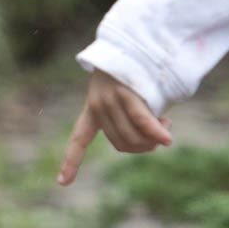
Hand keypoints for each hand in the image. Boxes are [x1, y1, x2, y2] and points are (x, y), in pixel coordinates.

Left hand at [57, 69, 172, 185]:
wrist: (130, 44)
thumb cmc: (134, 76)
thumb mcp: (125, 100)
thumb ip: (133, 122)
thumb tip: (154, 143)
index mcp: (92, 110)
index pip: (78, 139)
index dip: (71, 162)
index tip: (61, 183)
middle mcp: (97, 106)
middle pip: (122, 144)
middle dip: (145, 146)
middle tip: (162, 135)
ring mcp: (109, 100)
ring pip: (133, 137)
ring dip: (154, 139)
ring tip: (167, 124)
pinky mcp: (124, 92)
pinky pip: (141, 119)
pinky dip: (155, 130)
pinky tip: (167, 138)